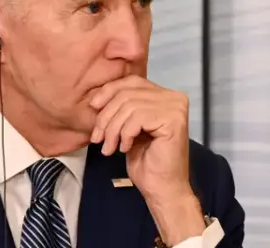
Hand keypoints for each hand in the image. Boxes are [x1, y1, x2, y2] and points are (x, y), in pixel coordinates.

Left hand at [89, 75, 204, 243]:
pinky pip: (137, 117)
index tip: (93, 108)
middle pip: (128, 92)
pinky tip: (125, 148)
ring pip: (129, 105)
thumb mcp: (128, 127)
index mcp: (165, 95)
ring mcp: (176, 107)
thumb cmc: (146, 161)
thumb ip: (122, 107)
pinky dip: (124, 134)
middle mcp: (174, 97)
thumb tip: (96, 96)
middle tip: (98, 138)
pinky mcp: (173, 120)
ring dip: (112, 129)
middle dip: (106, 116)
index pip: (131, 81)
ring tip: (109, 147)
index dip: (109, 92)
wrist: (161, 188)